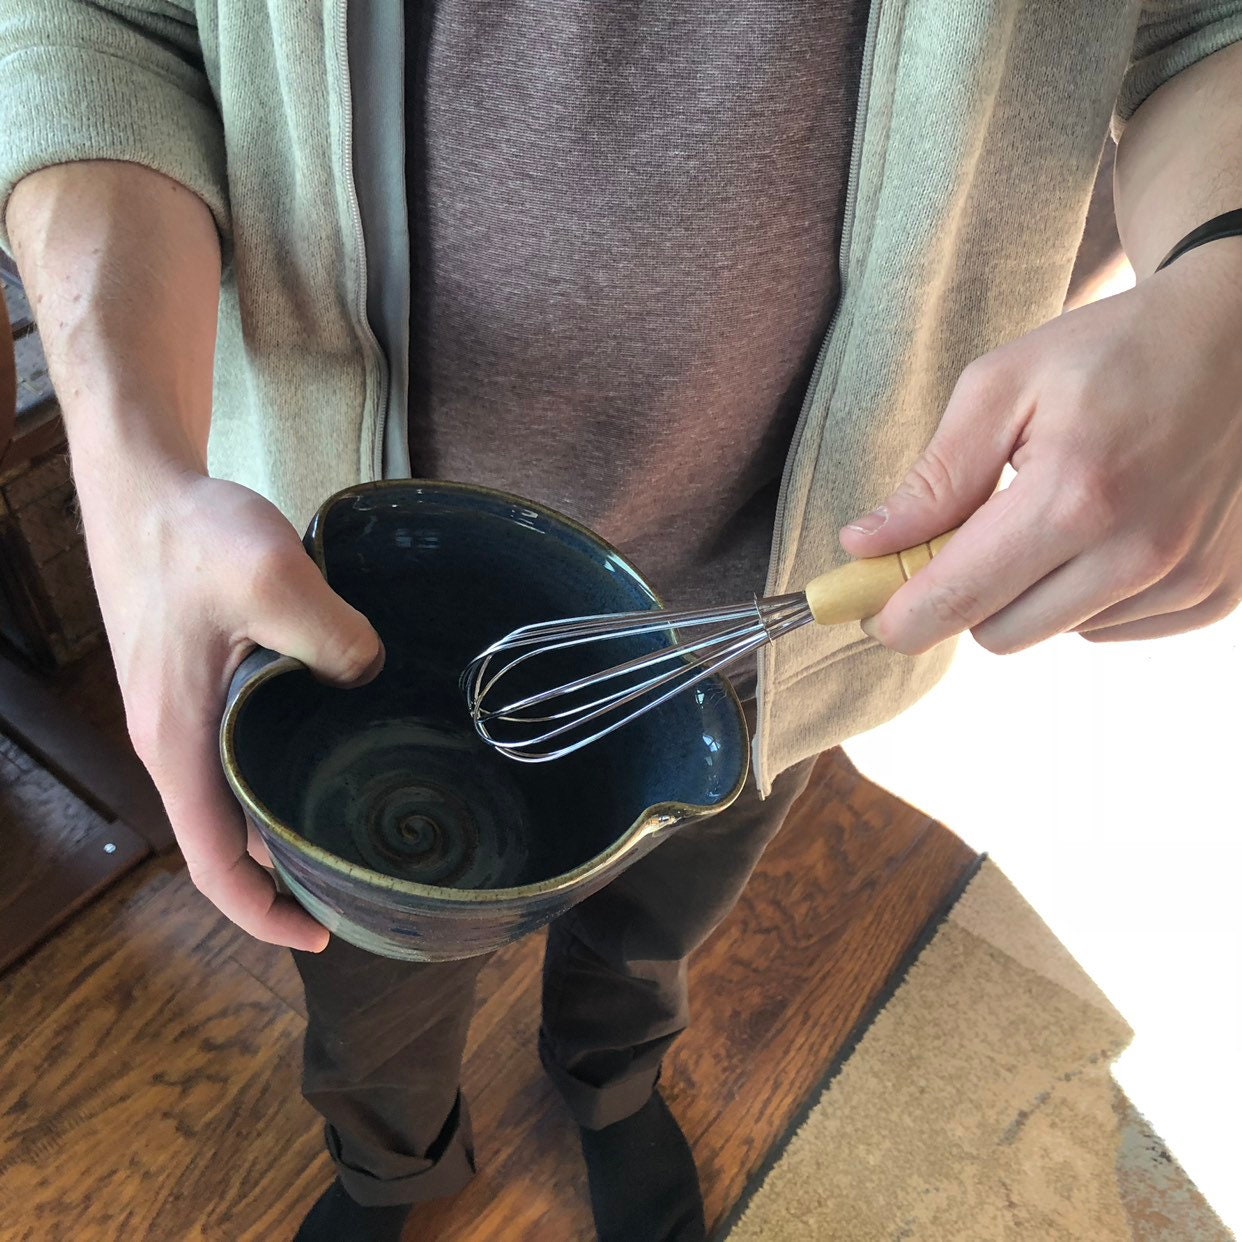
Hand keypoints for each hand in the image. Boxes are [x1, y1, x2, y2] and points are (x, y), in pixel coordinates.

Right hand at [82, 466, 383, 950]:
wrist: (143, 485)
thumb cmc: (190, 534)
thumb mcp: (273, 580)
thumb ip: (333, 639)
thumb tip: (370, 678)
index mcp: (179, 740)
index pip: (212, 859)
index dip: (262, 911)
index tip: (319, 933)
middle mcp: (172, 740)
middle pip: (225, 838)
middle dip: (284, 875)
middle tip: (359, 881)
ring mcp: (180, 711)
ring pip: (232, 794)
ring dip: (282, 821)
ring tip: (352, 826)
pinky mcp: (195, 681)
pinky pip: (235, 752)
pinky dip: (275, 773)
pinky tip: (327, 750)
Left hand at [839, 243, 1241, 655]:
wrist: (1236, 339)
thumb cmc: (1107, 353)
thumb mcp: (1001, 388)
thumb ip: (933, 478)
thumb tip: (864, 547)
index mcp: (1075, 494)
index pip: (959, 599)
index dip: (899, 616)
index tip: (867, 610)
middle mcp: (1138, 551)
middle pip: (999, 634)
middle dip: (965, 596)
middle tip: (965, 538)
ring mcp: (1185, 577)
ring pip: (1052, 633)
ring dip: (1029, 592)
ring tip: (1052, 513)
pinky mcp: (1215, 592)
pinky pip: (1109, 629)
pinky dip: (1087, 596)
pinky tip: (1103, 531)